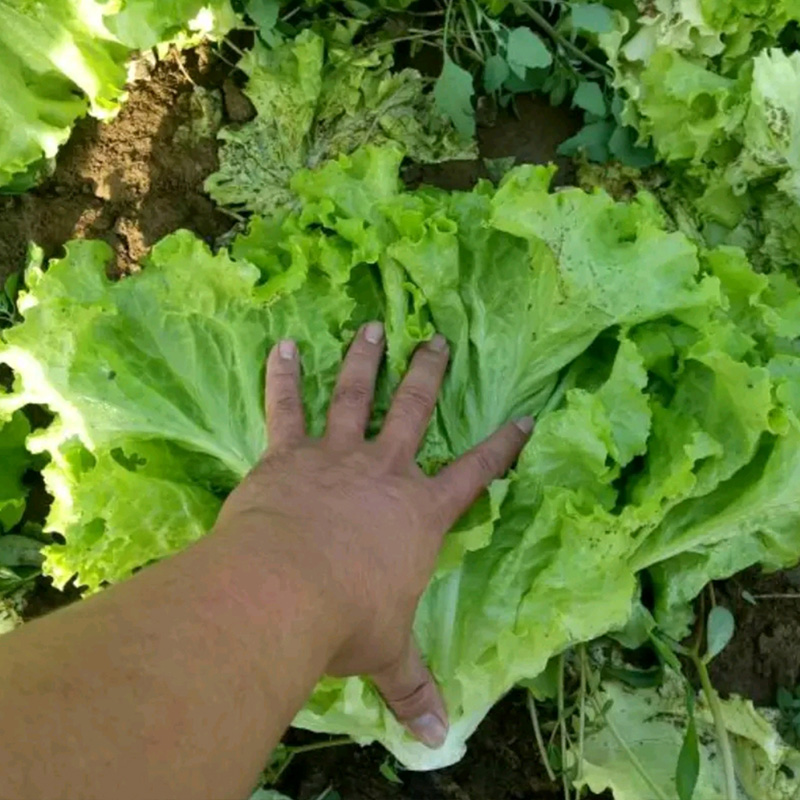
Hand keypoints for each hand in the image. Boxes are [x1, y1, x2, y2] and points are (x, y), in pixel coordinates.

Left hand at [216, 322, 531, 748]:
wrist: (285, 593)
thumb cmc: (347, 621)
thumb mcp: (387, 655)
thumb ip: (413, 689)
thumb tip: (437, 739)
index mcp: (418, 513)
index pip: (473, 475)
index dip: (500, 448)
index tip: (522, 418)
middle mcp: (382, 472)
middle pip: (414, 412)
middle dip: (428, 375)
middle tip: (437, 340)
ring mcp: (335, 456)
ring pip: (354, 396)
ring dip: (364, 360)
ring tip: (371, 326)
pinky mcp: (287, 455)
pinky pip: (285, 407)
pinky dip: (283, 376)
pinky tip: (280, 344)